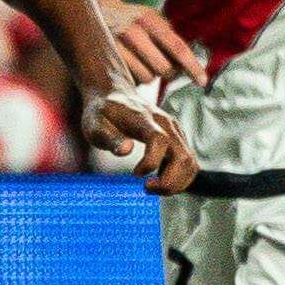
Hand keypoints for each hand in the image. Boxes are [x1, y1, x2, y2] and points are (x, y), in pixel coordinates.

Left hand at [83, 91, 198, 195]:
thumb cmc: (103, 112)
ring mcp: (175, 131)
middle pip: (182, 157)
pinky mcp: (178, 138)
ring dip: (177, 183)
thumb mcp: (94, 125)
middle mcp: (166, 124)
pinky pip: (188, 162)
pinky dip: (179, 177)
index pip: (160, 140)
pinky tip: (160, 180)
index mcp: (144, 119)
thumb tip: (126, 150)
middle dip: (169, 182)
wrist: (115, 95)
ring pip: (190, 163)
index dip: (151, 162)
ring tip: (154, 187)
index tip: (135, 174)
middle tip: (147, 188)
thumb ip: (109, 137)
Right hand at [99, 0, 207, 86]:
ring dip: (148, 76)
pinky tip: (127, 66)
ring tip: (140, 63)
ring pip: (146, 78)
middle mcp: (133, 32)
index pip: (177, 47)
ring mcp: (116, 47)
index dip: (192, 66)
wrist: (93, 10)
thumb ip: (169, 38)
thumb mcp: (151, 19)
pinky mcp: (105, 61)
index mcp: (149, 20)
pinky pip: (129, 80)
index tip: (202, 81)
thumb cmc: (130, 19)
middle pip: (163, 68)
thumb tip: (187, 67)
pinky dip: (133, 78)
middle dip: (167, 73)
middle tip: (162, 67)